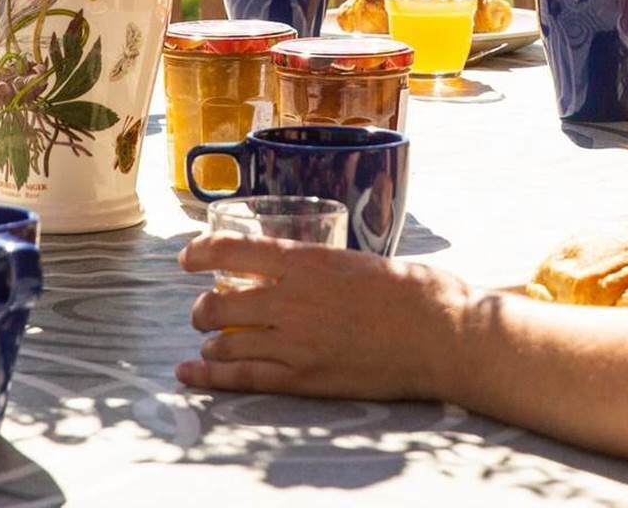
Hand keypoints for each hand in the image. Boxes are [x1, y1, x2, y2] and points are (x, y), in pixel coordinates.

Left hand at [174, 233, 470, 400]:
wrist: (440, 333)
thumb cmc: (412, 290)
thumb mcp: (357, 259)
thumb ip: (318, 267)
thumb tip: (292, 269)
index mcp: (306, 260)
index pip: (233, 250)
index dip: (200, 252)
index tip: (187, 257)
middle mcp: (290, 299)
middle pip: (218, 303)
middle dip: (205, 308)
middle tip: (208, 310)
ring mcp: (293, 342)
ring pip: (223, 343)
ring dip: (210, 342)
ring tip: (213, 343)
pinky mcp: (302, 378)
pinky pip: (240, 378)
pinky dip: (208, 377)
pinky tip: (190, 374)